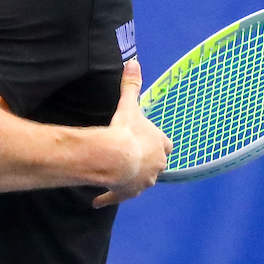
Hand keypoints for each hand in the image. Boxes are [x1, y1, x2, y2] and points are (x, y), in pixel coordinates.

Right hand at [93, 60, 172, 207]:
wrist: (116, 157)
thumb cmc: (127, 131)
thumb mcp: (129, 106)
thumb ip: (131, 85)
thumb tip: (133, 62)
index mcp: (160, 145)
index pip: (166, 145)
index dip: (158, 143)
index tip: (149, 140)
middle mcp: (156, 166)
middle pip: (156, 165)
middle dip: (147, 161)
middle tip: (132, 156)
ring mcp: (143, 182)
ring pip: (141, 181)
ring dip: (132, 178)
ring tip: (119, 175)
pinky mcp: (127, 192)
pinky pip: (118, 196)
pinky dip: (108, 197)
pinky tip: (97, 201)